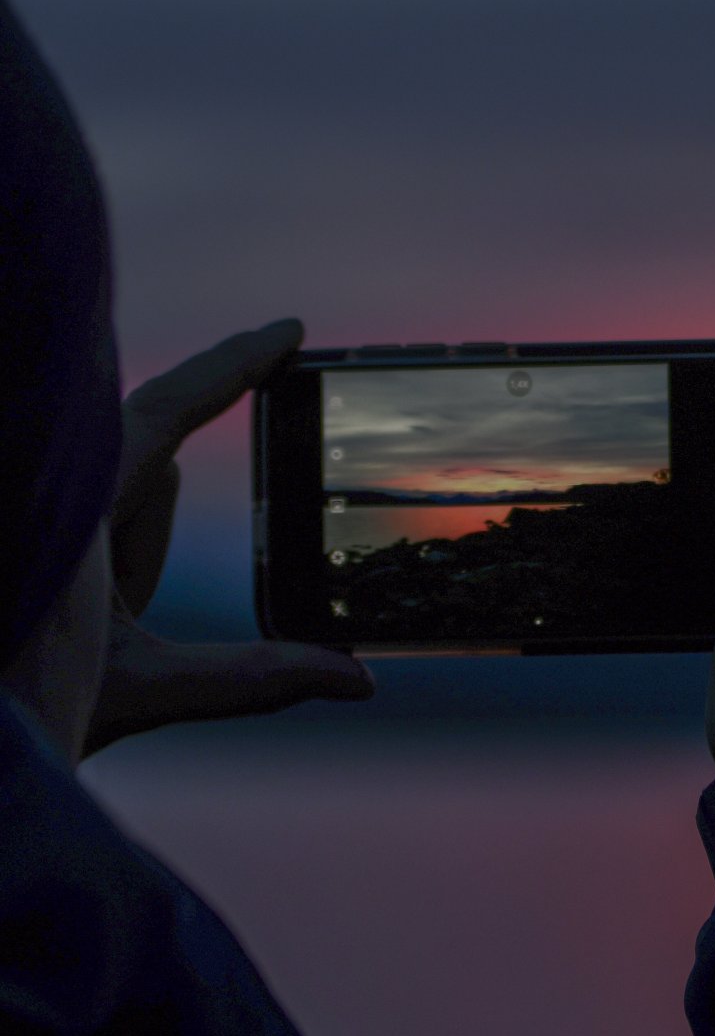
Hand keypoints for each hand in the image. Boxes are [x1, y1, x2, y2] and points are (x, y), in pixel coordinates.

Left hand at [84, 319, 373, 757]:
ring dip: (117, 579)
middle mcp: (51, 483)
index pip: (166, 406)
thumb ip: (248, 680)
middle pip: (148, 484)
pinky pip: (95, 525)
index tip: (290, 332)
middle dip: (142, 559)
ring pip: (121, 510)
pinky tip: (64, 625)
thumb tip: (358, 679)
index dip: (233, 363)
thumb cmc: (7, 704)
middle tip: (113, 626)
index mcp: (70, 502)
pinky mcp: (42, 530)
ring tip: (70, 644)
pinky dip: (103, 574)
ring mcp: (43, 497)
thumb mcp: (136, 689)